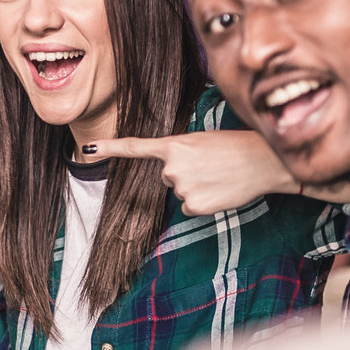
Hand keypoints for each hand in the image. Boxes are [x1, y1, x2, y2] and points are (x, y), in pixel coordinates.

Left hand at [86, 130, 349, 212]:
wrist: (262, 162)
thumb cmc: (236, 147)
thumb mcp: (203, 142)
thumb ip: (182, 155)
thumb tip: (173, 176)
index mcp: (174, 145)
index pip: (136, 147)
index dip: (110, 149)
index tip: (87, 150)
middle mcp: (172, 167)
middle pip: (168, 177)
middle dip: (186, 172)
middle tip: (212, 165)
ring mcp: (181, 188)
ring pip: (181, 192)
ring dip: (198, 186)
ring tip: (220, 175)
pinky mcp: (193, 206)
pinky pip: (191, 207)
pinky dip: (205, 202)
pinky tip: (220, 191)